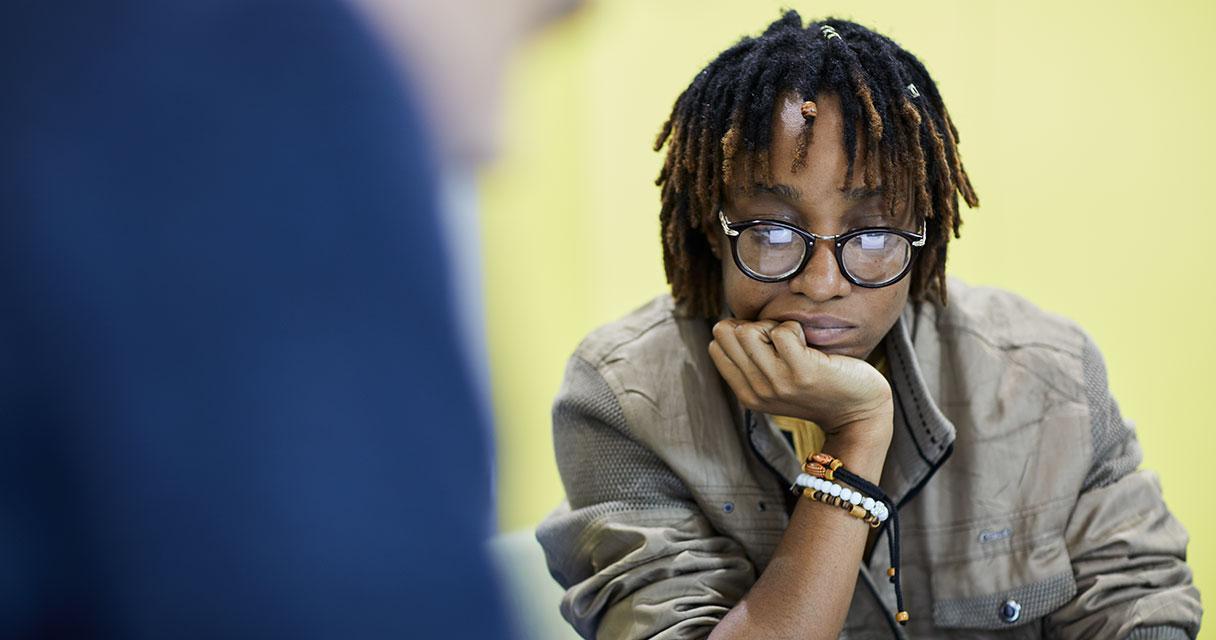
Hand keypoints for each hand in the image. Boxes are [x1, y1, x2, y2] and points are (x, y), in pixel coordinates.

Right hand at [708, 319, 892, 438]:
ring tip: (793, 340)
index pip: (715, 345)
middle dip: (752, 325)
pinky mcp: (802, 371)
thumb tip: (731, 326)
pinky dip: (796, 327)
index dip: (739, 332)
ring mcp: (778, 382)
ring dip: (772, 325)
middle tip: (779, 339)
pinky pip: (782, 331)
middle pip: (726, 333)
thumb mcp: (777, 384)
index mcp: (747, 394)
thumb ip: (753, 364)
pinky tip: (809, 344)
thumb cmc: (819, 388)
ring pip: (748, 330)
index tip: (765, 343)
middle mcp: (757, 390)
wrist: (858, 412)